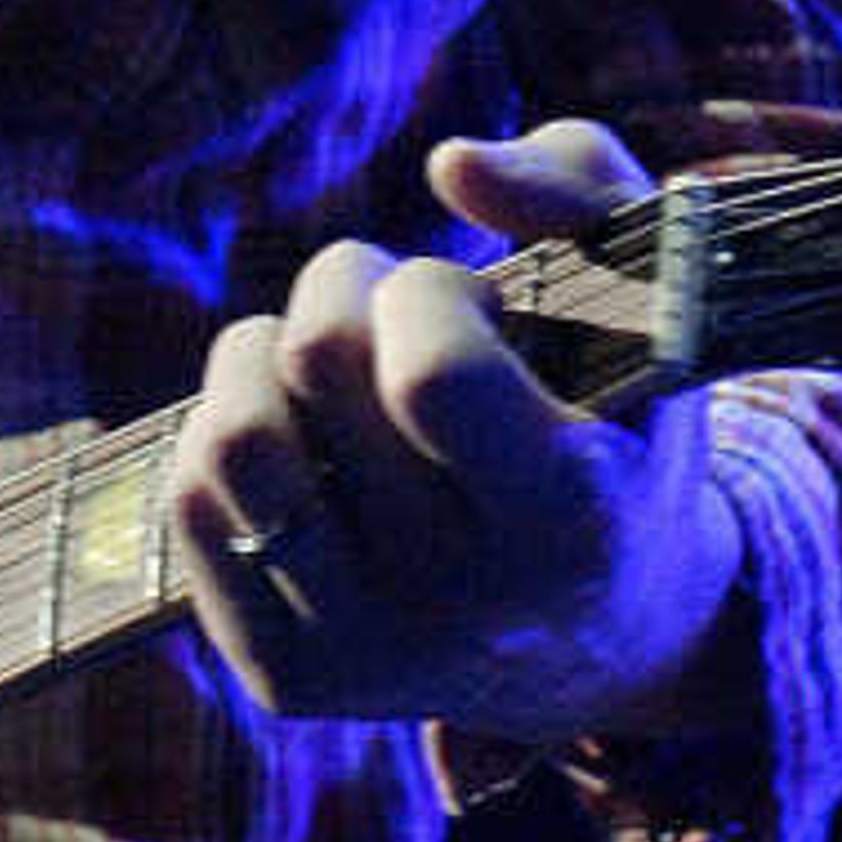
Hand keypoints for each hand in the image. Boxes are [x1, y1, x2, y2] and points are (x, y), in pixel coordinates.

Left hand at [173, 113, 748, 742]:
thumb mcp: (652, 296)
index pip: (429, 369)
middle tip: (398, 322)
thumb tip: (451, 163)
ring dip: (265, 355)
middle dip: (347, 292)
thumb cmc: (619, 422)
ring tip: (332, 370)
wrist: (610, 637)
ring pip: (232, 437)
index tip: (466, 301)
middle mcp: (467, 608)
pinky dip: (227, 429)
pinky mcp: (288, 679)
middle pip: (316, 367)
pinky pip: (190, 500)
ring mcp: (369, 656)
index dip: (426, 293)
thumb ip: (579, 187)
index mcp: (575, 519)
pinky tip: (305, 445)